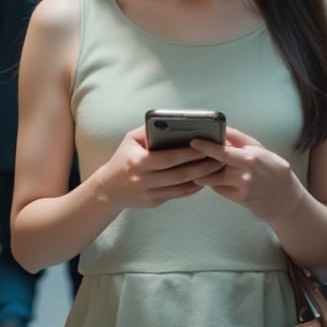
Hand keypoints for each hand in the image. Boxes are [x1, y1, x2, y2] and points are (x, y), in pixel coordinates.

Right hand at [95, 126, 224, 209]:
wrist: (109, 189)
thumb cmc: (123, 158)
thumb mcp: (130, 140)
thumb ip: (149, 130)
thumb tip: (172, 123)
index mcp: (138, 162)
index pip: (168, 158)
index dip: (189, 153)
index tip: (206, 146)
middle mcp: (143, 180)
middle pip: (179, 174)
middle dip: (201, 166)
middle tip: (218, 157)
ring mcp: (149, 194)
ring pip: (181, 187)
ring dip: (201, 177)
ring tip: (216, 167)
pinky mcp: (154, 203)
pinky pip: (178, 195)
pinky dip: (193, 187)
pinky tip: (204, 178)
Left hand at [189, 127, 296, 220]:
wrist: (284, 197)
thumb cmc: (272, 168)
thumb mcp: (259, 148)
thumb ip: (239, 139)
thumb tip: (220, 129)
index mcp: (250, 158)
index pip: (223, 152)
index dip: (206, 147)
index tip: (193, 142)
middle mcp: (245, 174)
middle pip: (213, 167)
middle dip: (200, 161)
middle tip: (192, 154)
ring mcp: (241, 188)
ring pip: (213, 179)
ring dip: (205, 172)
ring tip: (206, 166)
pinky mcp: (239, 200)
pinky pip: (219, 188)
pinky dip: (216, 182)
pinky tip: (221, 178)